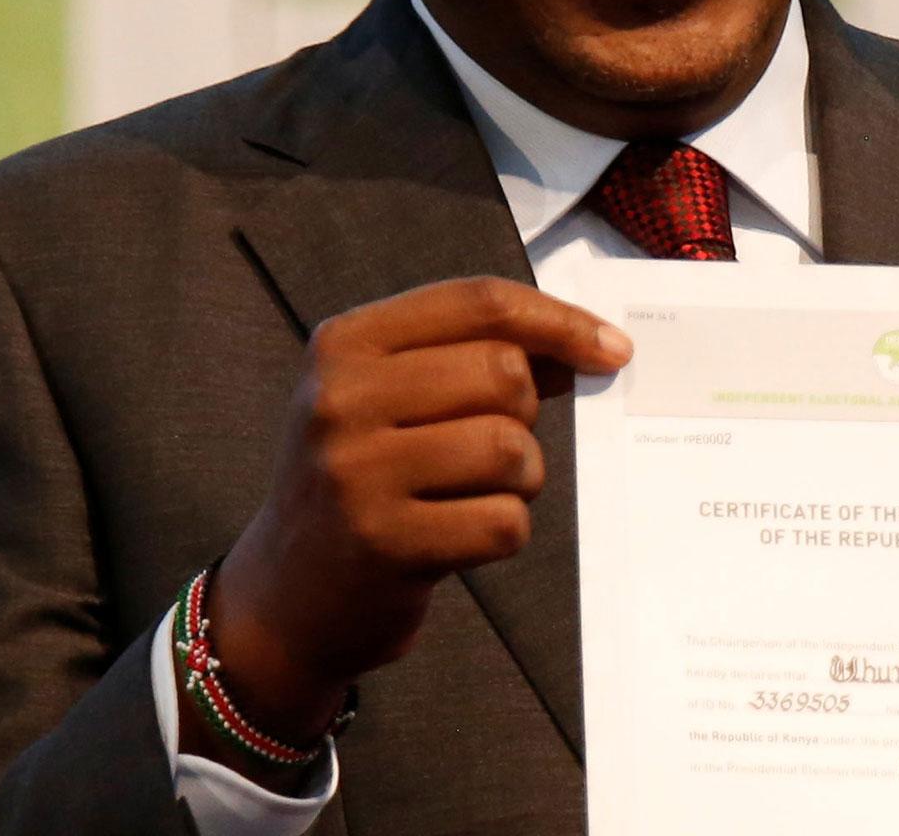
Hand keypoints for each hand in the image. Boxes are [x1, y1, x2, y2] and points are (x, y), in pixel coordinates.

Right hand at [194, 277, 632, 750]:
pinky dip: (503, 529)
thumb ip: (477, 357)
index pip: (478, 302)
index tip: (612, 349)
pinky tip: (462, 535)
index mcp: (345, 342)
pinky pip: (502, 521)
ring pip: (509, 446)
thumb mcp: (393, 399)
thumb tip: (589, 344)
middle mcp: (341, 398)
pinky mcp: (384, 544)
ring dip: (521, 475)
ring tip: (477, 492)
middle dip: (525, 412)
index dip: (558, 320)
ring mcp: (357, 472)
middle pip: (503, 372)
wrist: (287, 597)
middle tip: (493, 445)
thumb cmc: (365, 479)